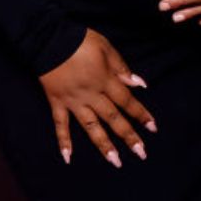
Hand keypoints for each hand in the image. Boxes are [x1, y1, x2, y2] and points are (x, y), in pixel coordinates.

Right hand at [38, 29, 155, 166]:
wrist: (48, 39)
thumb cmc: (79, 40)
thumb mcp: (105, 47)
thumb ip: (121, 67)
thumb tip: (139, 84)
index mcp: (105, 80)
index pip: (127, 101)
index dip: (140, 114)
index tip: (152, 128)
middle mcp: (91, 95)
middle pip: (113, 118)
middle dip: (128, 136)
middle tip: (141, 153)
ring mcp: (73, 101)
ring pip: (91, 127)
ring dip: (104, 145)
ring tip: (115, 162)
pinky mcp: (57, 102)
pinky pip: (60, 124)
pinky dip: (63, 141)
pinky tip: (68, 158)